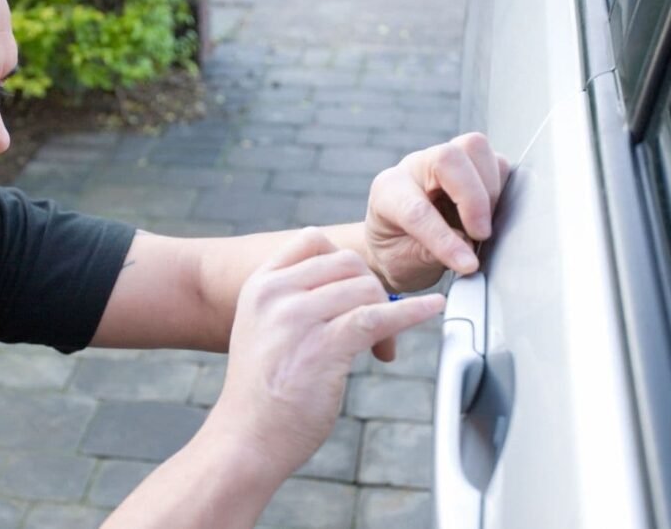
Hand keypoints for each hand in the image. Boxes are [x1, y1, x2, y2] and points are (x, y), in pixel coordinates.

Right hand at [209, 228, 443, 480]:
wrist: (246, 438)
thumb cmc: (262, 392)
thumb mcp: (262, 329)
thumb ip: (291, 301)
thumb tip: (349, 285)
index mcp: (259, 285)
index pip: (311, 240)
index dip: (343, 261)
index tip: (357, 287)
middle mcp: (275, 294)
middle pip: (346, 262)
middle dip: (371, 288)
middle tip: (376, 326)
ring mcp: (296, 319)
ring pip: (365, 287)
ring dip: (387, 312)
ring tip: (382, 347)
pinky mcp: (323, 347)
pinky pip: (378, 317)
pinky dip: (412, 312)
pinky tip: (431, 309)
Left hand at [365, 132, 509, 291]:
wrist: (397, 243)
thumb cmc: (398, 252)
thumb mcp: (403, 264)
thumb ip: (430, 254)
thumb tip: (466, 243)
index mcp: (389, 192)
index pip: (417, 209)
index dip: (444, 239)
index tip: (467, 264)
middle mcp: (415, 168)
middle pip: (448, 157)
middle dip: (473, 198)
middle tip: (480, 235)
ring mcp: (442, 160)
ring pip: (475, 148)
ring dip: (490, 189)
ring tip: (483, 224)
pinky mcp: (469, 164)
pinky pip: (496, 161)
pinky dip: (501, 187)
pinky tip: (491, 213)